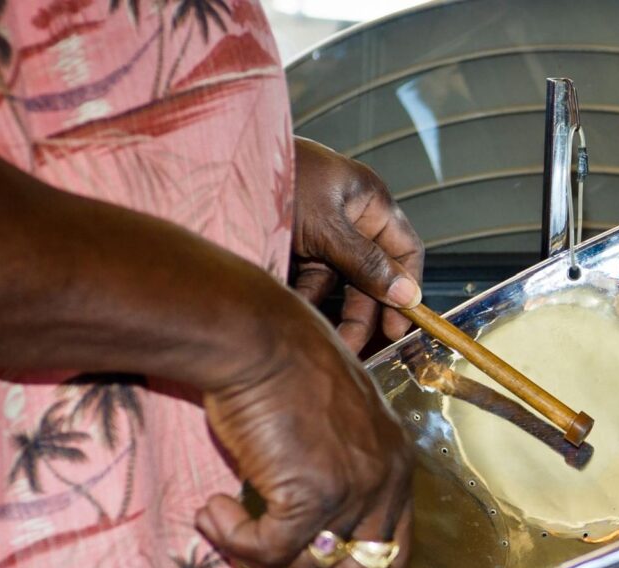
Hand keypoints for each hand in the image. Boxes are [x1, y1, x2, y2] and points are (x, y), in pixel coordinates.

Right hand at [195, 308, 413, 567]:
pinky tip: (213, 510)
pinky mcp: (313, 494)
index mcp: (394, 462)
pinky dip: (235, 541)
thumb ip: (330, 471)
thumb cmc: (278, 364)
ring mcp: (354, 489)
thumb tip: (299, 533)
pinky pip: (271, 550)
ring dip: (261, 562)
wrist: (255, 334)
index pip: (394, 550)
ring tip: (224, 528)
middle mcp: (385, 480)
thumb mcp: (324, 420)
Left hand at [290, 139, 423, 353]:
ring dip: (330, 313)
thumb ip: (366, 263)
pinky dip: (303, 300)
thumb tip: (407, 296)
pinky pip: (308, 282)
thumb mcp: (326, 226)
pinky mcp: (293, 247)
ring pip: (338, 285)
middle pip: (371, 276)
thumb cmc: (274, 177)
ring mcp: (321, 233)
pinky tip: (294, 317)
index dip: (406, 288)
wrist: (211, 168)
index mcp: (368, 201)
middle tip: (353, 349)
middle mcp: (349, 218)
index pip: (404, 250)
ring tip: (321, 339)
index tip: (398, 327)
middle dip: (362, 313)